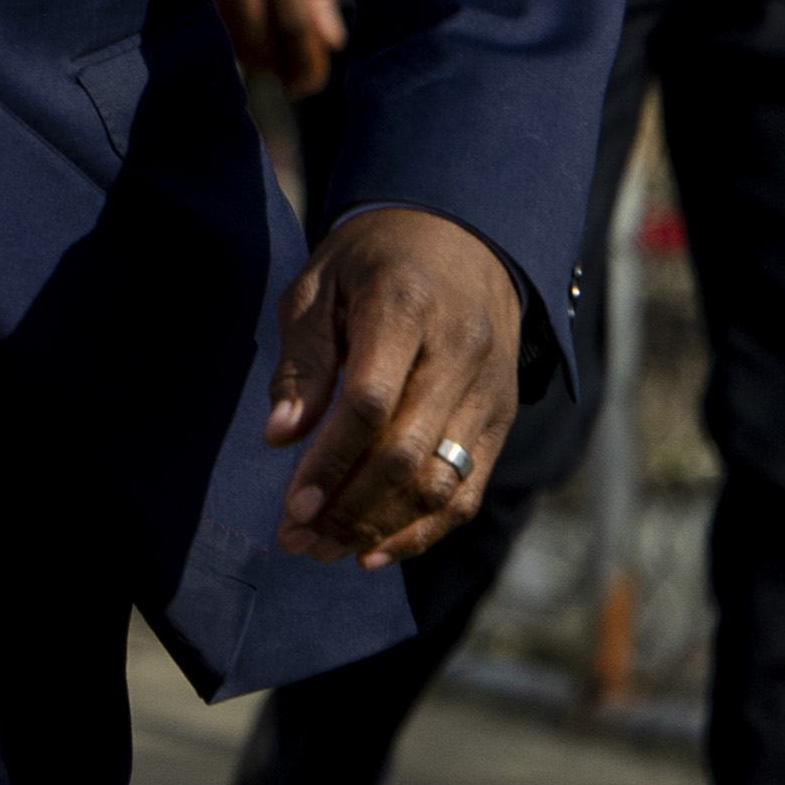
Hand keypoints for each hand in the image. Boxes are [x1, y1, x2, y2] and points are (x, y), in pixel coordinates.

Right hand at [180, 0, 344, 95]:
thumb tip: (330, 38)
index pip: (293, 23)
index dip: (302, 61)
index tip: (313, 86)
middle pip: (258, 32)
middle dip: (277, 68)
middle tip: (295, 93)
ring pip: (233, 23)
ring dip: (254, 55)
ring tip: (272, 78)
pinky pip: (219, 4)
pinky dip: (236, 29)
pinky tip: (246, 44)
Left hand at [267, 203, 521, 566]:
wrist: (466, 234)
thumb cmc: (374, 258)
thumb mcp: (318, 283)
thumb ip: (302, 359)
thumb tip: (281, 435)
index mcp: (407, 307)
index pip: (370, 402)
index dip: (330, 461)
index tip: (291, 504)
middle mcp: (461, 353)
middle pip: (409, 453)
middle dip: (348, 509)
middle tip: (296, 540)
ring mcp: (490, 389)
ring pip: (443, 481)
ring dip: (381, 528)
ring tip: (325, 550)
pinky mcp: (502, 417)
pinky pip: (469, 487)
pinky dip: (425, 528)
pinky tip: (376, 550)